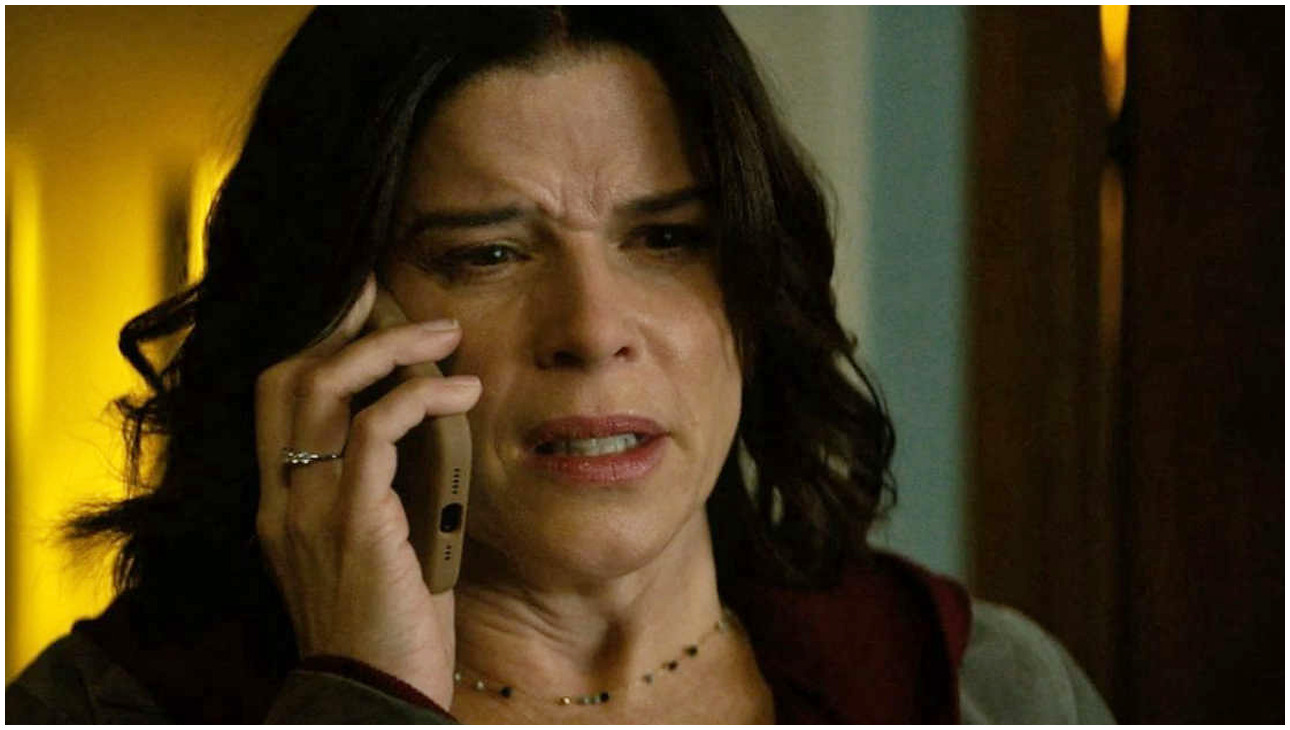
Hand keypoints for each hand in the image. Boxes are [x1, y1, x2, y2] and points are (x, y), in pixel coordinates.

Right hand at [254, 274, 478, 707]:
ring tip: (446, 337)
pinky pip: (376, 430)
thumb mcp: (375, 548)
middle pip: (288, 375)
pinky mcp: (353, 523)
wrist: (374, 696)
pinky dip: (420, 396)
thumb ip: (383, 491)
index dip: (319, 346)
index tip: (369, 314)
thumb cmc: (387, 627)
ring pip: (326, 386)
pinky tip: (462, 393)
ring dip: (393, 348)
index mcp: (282, 503)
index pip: (276, 398)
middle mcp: (282, 498)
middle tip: (409, 309)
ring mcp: (309, 508)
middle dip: (349, 328)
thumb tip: (430, 434)